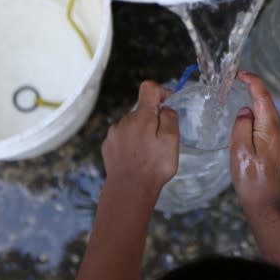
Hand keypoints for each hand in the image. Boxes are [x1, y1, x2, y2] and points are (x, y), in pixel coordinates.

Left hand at [101, 81, 179, 199]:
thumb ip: (170, 119)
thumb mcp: (171, 141)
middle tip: (160, 142)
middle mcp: (125, 120)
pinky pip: (122, 138)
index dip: (161, 91)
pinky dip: (130, 144)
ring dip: (141, 133)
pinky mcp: (108, 146)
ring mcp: (114, 133)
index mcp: (142, 116)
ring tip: (147, 154)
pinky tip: (135, 159)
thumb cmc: (154, 166)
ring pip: (132, 125)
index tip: (167, 104)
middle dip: (152, 121)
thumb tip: (165, 109)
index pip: (149, 88)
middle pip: (142, 111)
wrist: (128, 190)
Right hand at [230, 71, 279, 215]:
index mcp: (270, 128)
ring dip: (253, 100)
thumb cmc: (251, 178)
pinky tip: (244, 115)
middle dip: (252, 87)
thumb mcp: (239, 150)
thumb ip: (242, 125)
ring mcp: (277, 137)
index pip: (263, 97)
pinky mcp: (273, 144)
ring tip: (237, 93)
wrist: (264, 200)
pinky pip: (264, 121)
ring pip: (266, 111)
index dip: (252, 81)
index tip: (240, 74)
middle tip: (235, 80)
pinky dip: (254, 113)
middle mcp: (277, 130)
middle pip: (266, 101)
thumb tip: (245, 111)